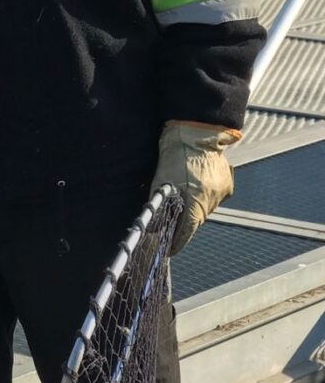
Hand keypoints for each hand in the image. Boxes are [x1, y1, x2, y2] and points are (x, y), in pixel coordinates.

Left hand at [151, 121, 240, 254]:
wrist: (196, 133)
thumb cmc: (175, 155)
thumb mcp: (160, 181)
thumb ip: (159, 203)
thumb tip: (154, 222)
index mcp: (195, 203)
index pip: (186, 232)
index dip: (177, 242)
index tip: (170, 249)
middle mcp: (212, 202)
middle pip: (196, 219)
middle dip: (184, 220)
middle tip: (172, 218)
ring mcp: (222, 193)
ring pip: (205, 208)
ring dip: (194, 205)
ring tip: (184, 193)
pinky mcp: (228, 184)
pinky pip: (214, 196)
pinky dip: (204, 194)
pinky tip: (195, 182)